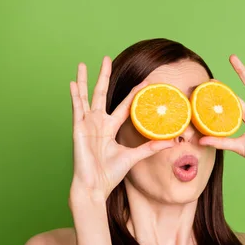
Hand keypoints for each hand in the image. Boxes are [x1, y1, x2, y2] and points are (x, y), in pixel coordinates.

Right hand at [69, 56, 174, 202]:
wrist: (95, 186)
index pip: (125, 104)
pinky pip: (77, 108)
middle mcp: (99, 122)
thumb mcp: (133, 157)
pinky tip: (72, 82)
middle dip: (104, 76)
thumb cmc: (110, 173)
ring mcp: (87, 124)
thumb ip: (150, 147)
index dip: (135, 92)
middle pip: (102, 93)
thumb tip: (172, 143)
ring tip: (83, 63)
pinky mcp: (78, 129)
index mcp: (110, 128)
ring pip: (86, 97)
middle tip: (107, 58)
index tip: (145, 80)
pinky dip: (75, 95)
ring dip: (84, 80)